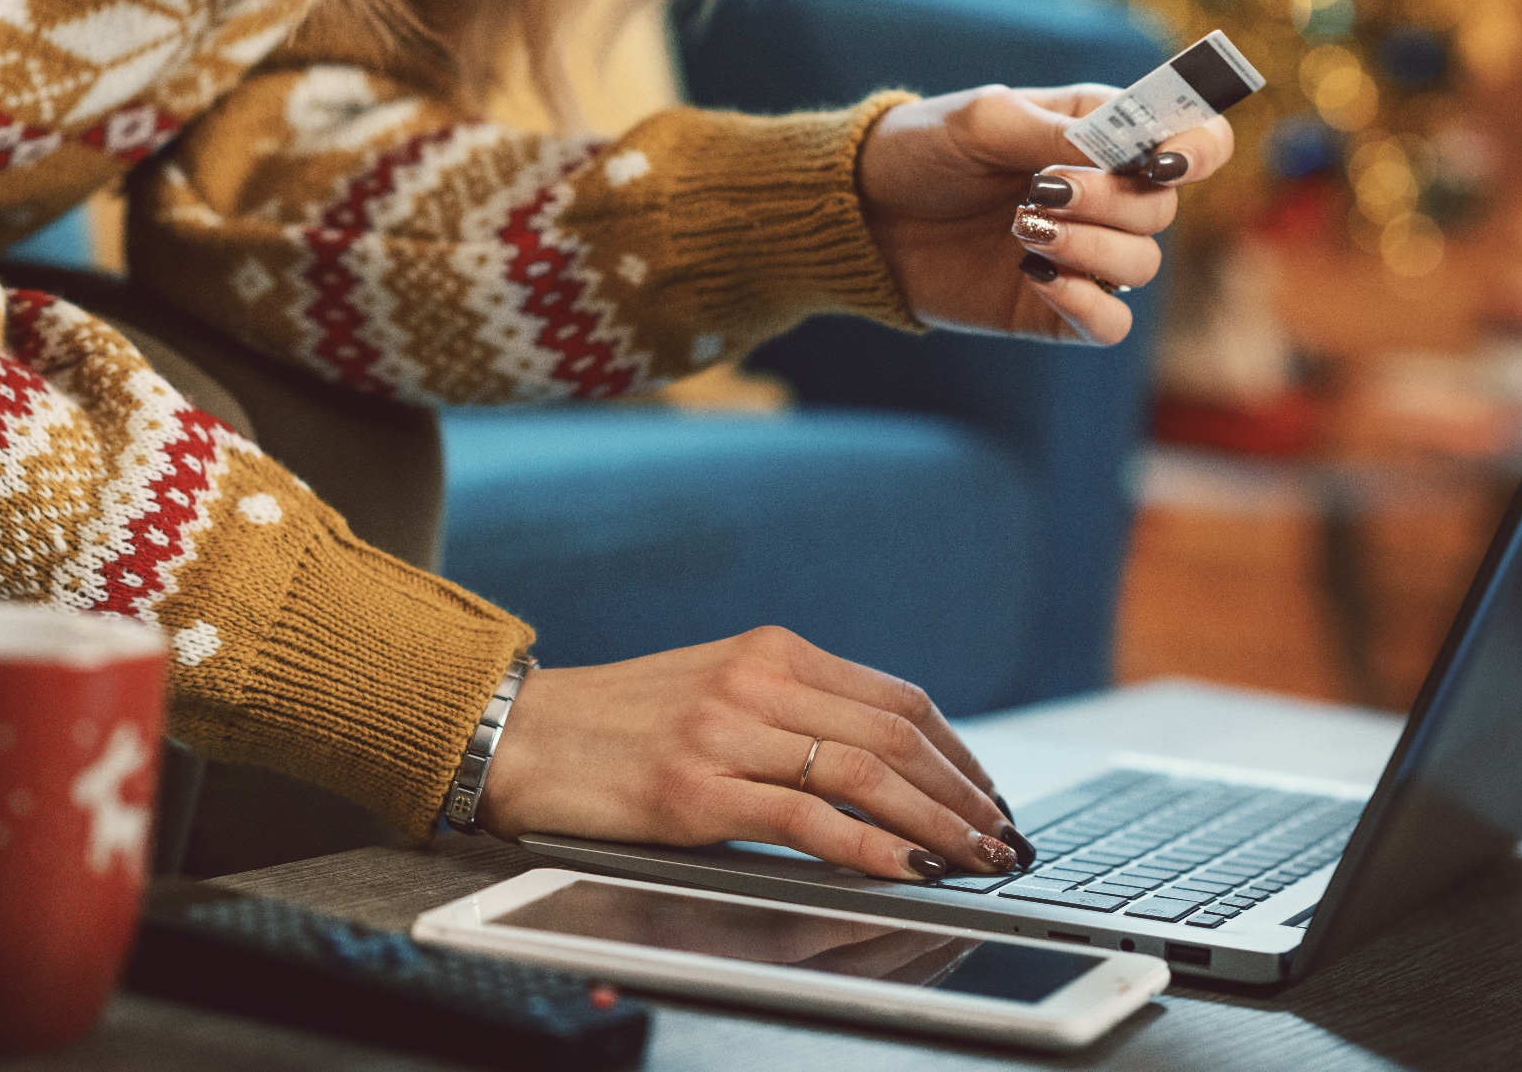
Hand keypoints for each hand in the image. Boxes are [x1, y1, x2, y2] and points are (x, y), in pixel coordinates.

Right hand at [478, 627, 1030, 880]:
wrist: (520, 735)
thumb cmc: (618, 724)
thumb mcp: (717, 690)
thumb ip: (792, 711)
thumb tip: (882, 764)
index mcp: (772, 651)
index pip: (897, 699)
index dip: (957, 752)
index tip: (989, 794)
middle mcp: (759, 680)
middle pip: (896, 737)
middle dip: (963, 794)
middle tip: (1002, 838)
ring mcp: (728, 734)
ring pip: (864, 776)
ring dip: (935, 824)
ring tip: (974, 860)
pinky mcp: (696, 791)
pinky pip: (806, 822)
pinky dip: (869, 848)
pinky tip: (906, 870)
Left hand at [857, 85, 1233, 344]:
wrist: (863, 215)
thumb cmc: (924, 151)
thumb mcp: (982, 121)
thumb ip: (1054, 131)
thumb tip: (1113, 152)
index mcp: (1103, 135)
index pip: (1192, 142)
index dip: (1197, 148)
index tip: (1162, 160)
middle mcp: (1106, 197)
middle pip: (1164, 208)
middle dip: (1109, 199)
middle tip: (1040, 190)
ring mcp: (1085, 255)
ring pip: (1143, 264)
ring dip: (1090, 246)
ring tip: (1021, 228)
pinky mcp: (1058, 310)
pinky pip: (1112, 325)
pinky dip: (1087, 303)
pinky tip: (1038, 276)